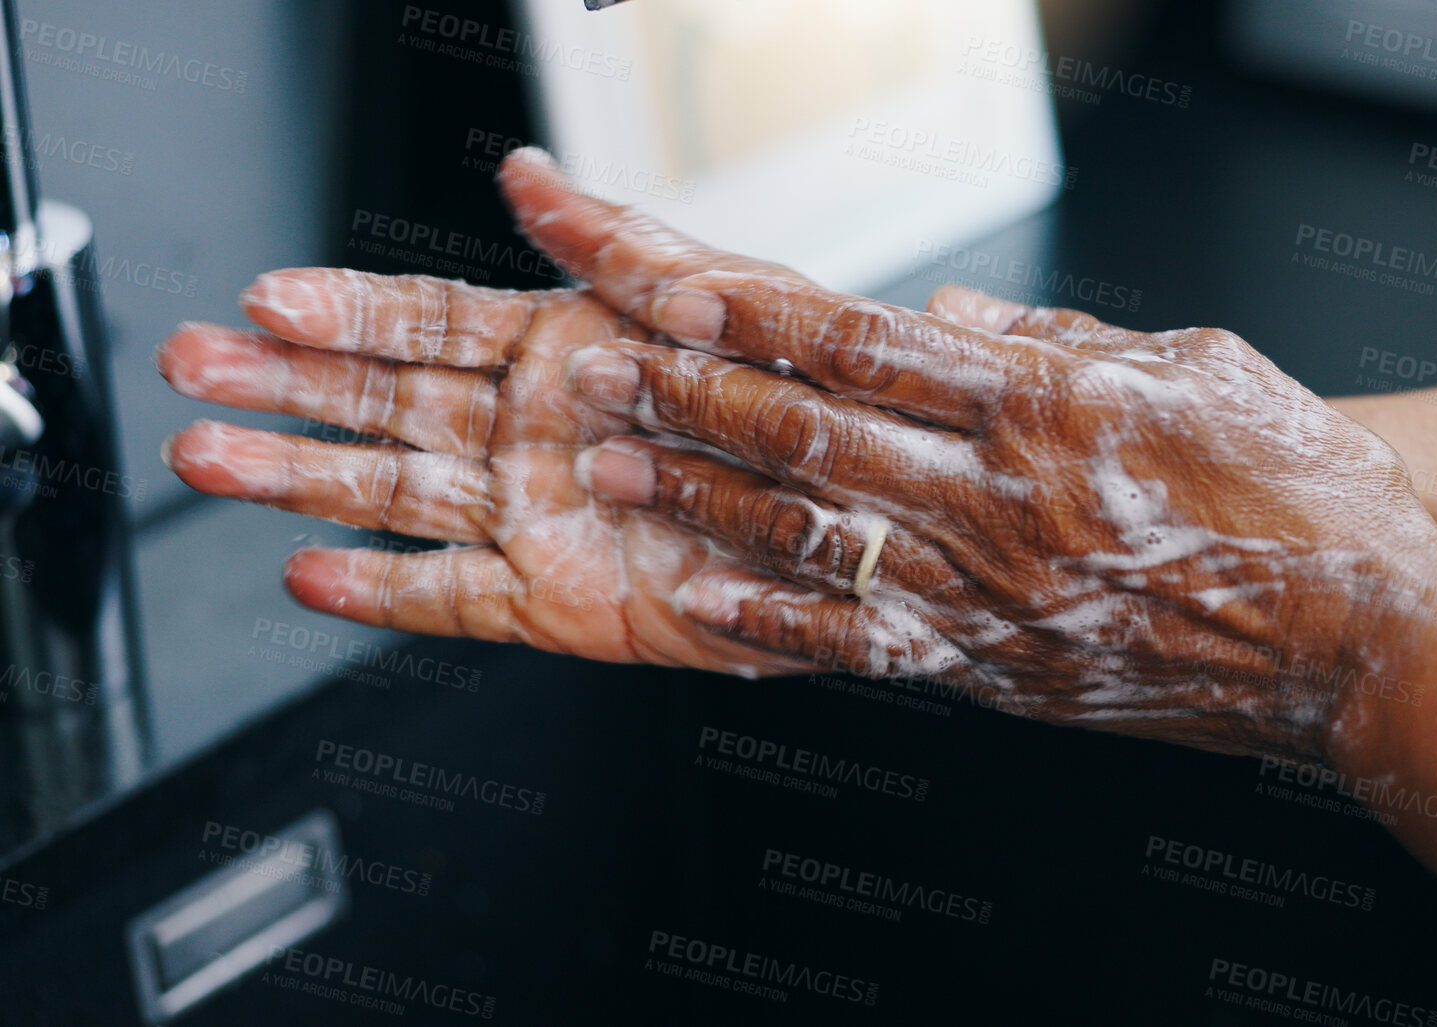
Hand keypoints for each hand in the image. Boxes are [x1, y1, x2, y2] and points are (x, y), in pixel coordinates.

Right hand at [156, 155, 814, 672]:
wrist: (868, 519)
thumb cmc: (801, 399)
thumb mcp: (715, 298)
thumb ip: (614, 242)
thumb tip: (527, 175)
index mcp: (561, 350)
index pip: (425, 321)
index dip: (341, 308)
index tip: (264, 297)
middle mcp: (532, 432)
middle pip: (380, 402)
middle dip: (283, 385)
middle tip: (192, 366)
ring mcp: (537, 517)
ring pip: (393, 494)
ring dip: (297, 477)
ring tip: (209, 458)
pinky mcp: (558, 604)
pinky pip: (453, 600)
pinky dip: (381, 592)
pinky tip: (310, 573)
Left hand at [517, 148, 1436, 757]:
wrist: (1358, 634)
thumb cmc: (1294, 488)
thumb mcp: (1196, 366)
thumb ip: (1063, 335)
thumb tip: (947, 315)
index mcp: (1052, 401)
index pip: (869, 345)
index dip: (755, 316)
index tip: (665, 286)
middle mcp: (1007, 493)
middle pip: (817, 434)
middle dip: (695, 399)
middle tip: (599, 372)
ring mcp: (998, 588)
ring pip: (823, 536)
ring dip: (708, 503)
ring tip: (616, 473)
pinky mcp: (1002, 666)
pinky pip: (871, 644)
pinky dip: (780, 622)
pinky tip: (703, 598)